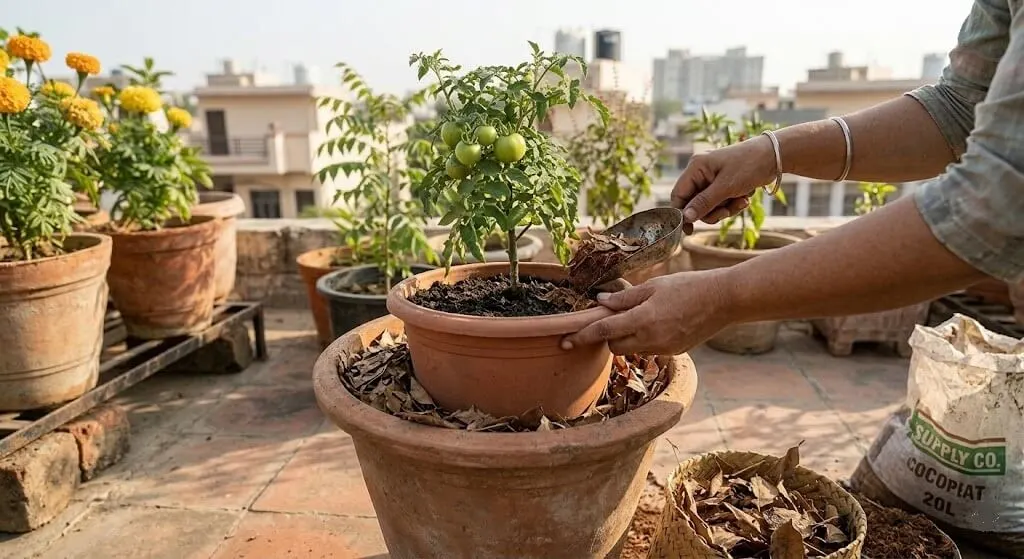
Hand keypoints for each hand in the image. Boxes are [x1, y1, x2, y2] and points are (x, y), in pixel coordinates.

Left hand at [561, 271, 733, 354]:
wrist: (724, 301)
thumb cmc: (688, 286)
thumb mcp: (653, 286)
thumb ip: (625, 297)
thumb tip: (601, 302)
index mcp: (643, 320)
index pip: (603, 331)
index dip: (581, 337)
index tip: (565, 342)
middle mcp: (651, 339)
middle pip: (614, 345)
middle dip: (609, 334)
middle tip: (616, 315)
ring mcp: (664, 348)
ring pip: (632, 349)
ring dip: (627, 337)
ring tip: (641, 316)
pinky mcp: (675, 352)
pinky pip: (650, 349)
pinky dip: (645, 339)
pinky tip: (660, 322)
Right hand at [671, 135, 776, 224]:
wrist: (775, 156)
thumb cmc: (749, 165)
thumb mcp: (726, 187)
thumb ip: (704, 203)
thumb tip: (685, 218)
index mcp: (696, 167)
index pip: (678, 194)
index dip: (682, 213)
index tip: (689, 230)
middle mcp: (701, 172)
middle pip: (694, 203)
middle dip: (712, 211)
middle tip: (726, 211)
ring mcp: (712, 178)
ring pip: (709, 205)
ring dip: (725, 208)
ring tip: (741, 201)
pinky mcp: (724, 184)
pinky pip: (721, 202)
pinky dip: (732, 204)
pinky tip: (745, 197)